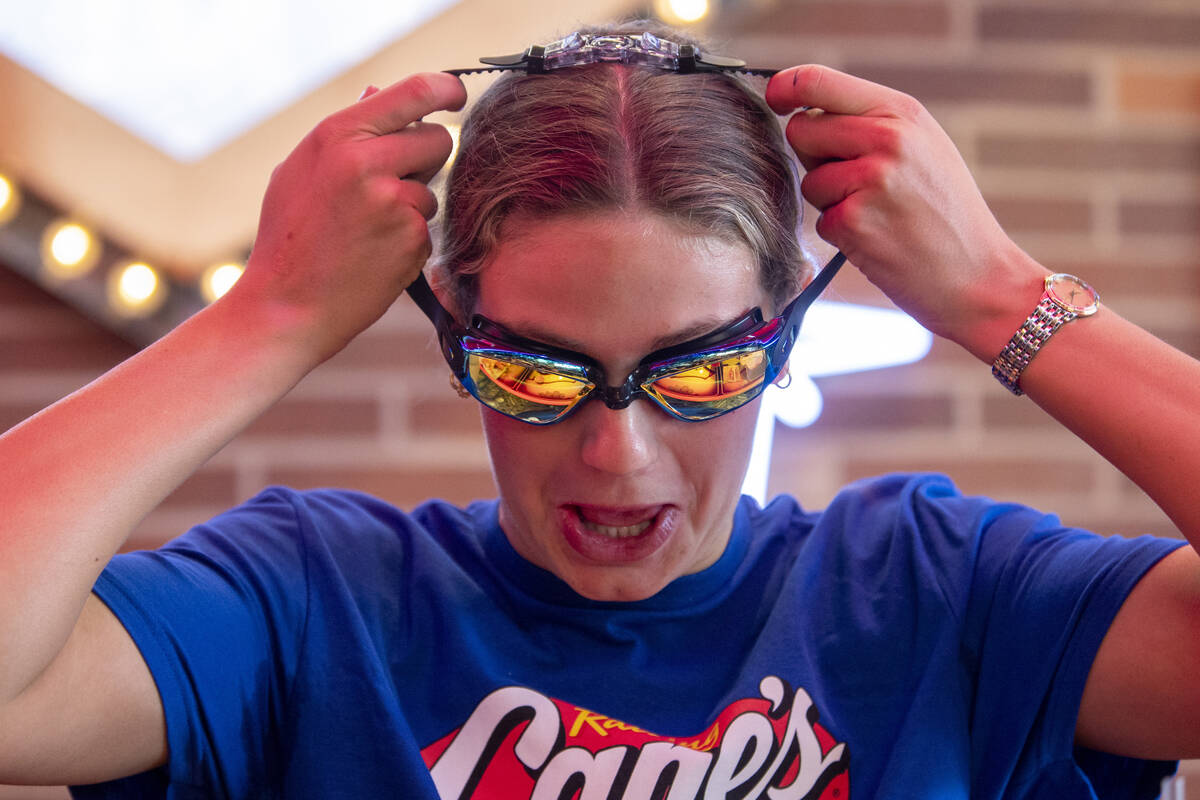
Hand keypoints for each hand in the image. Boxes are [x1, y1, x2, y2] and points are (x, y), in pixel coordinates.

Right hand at [231, 72, 466, 363]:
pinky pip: (427, 227)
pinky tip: (373, 255)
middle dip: (427, 158)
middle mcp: (367, 161)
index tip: (456, 96)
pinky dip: (408, 241)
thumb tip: (378, 91)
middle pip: (439, 139)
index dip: (447, 89)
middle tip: (396, 182)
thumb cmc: (289, 237)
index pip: (415, 92)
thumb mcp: (301, 170)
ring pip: (432, 189)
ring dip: (412, 206)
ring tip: (366, 230)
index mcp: (337, 134)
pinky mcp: (413, 238)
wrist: (285, 306)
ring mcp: (394, 201)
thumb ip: (346, 134)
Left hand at [765, 65, 1044, 359]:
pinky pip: (820, 221)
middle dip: (815, 156)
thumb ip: (870, 124)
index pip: (819, 81)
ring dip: (832, 202)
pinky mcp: (853, 222)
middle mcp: (886, 138)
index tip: (775, 98)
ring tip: (880, 214)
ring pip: (809, 181)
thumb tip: (803, 116)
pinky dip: (842, 234)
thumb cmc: (946, 214)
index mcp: (901, 112)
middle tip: (857, 181)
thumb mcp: (923, 148)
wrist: (978, 277)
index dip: (785, 87)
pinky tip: (879, 239)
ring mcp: (869, 180)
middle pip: (801, 131)